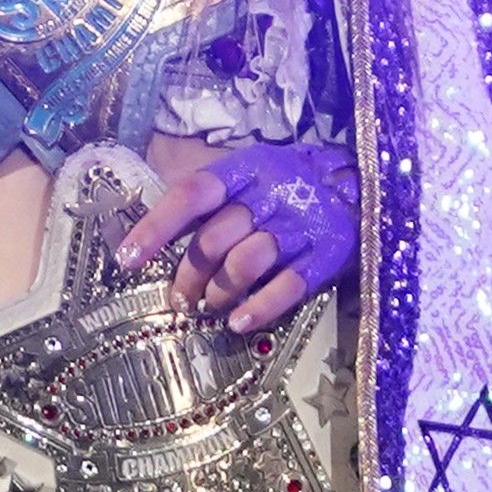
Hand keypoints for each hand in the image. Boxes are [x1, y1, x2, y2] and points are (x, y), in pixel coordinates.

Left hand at [123, 138, 361, 338]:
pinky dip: (259, 308)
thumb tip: (152, 239)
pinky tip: (238, 323)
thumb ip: (212, 202)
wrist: (365, 186)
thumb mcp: (252, 176)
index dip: (157, 226)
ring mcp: (303, 224)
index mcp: (248, 168)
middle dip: (188, 276)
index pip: (193, 194)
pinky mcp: (328, 255)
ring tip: (210, 307)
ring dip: (220, 292)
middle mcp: (274, 193)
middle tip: (179, 300)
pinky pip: (288, 286)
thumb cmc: (291, 185)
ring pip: (248, 261)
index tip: (126, 259)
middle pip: (216, 237)